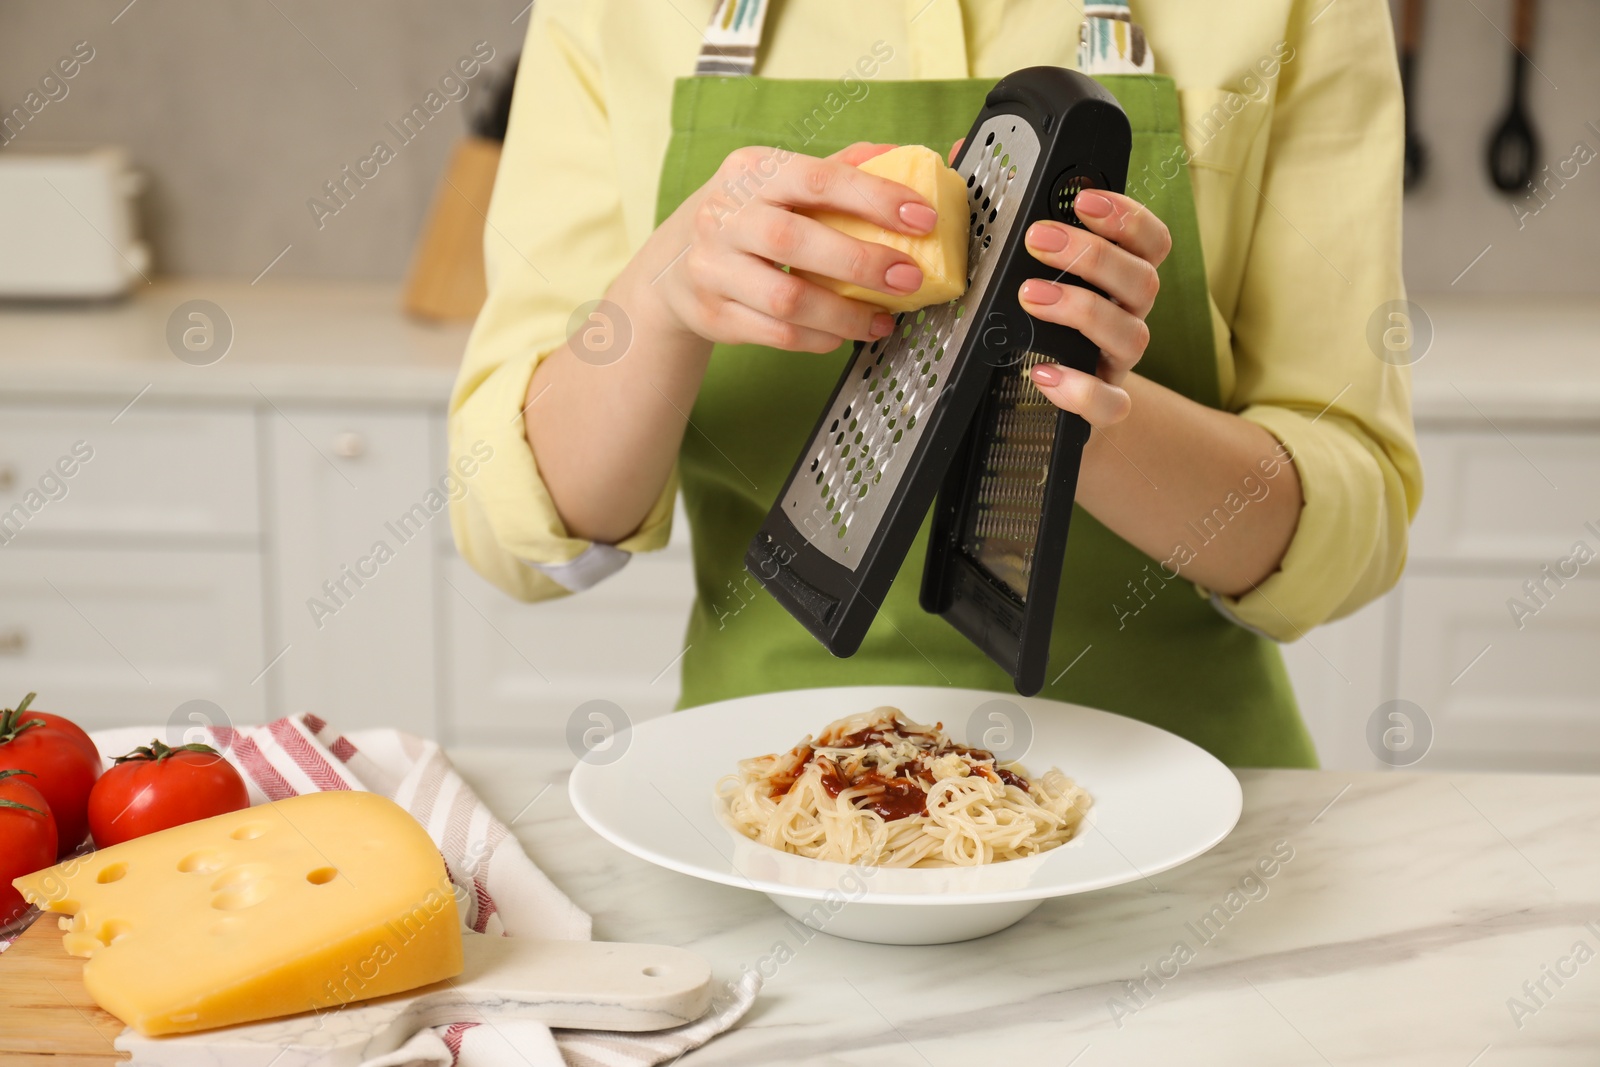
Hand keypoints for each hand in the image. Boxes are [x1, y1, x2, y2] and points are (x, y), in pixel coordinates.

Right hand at [646, 142, 939, 353]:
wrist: (671, 266)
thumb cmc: (744, 216)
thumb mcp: (778, 179)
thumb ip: (836, 168)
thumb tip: (899, 155)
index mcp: (750, 171)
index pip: (818, 179)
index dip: (875, 198)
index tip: (921, 218)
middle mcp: (725, 216)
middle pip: (796, 242)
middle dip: (862, 262)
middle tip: (909, 278)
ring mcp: (714, 268)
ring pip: (786, 298)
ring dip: (845, 314)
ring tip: (881, 319)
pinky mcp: (714, 314)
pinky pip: (776, 333)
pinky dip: (819, 337)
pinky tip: (842, 333)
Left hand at [1019, 190, 1170, 425]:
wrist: (1035, 399)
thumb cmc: (1030, 320)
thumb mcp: (1021, 268)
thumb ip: (1004, 221)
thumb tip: (959, 158)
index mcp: (1119, 279)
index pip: (1151, 241)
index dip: (1128, 217)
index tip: (1083, 200)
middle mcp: (1128, 315)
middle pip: (1143, 279)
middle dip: (1093, 254)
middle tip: (1038, 239)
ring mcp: (1118, 362)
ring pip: (1131, 333)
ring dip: (1081, 308)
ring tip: (1030, 295)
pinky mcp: (1104, 405)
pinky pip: (1109, 403)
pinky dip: (1080, 389)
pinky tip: (1041, 374)